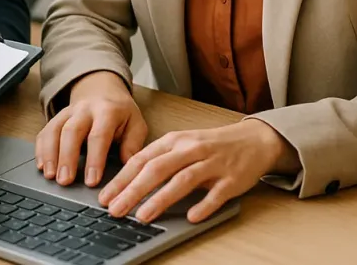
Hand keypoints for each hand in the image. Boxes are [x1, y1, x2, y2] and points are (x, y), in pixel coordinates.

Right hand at [35, 71, 147, 187]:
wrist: (103, 88)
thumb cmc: (121, 112)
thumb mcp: (135, 124)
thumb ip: (133, 145)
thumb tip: (129, 169)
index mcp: (107, 111)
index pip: (99, 135)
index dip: (95, 159)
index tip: (91, 181)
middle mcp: (85, 109)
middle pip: (72, 130)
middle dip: (67, 156)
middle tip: (65, 181)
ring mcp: (69, 112)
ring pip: (55, 129)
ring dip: (50, 153)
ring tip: (49, 175)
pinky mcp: (57, 117)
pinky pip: (45, 130)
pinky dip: (41, 148)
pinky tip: (41, 165)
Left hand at [98, 119, 300, 223]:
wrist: (251, 139)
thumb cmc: (210, 145)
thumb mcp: (181, 145)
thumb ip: (158, 159)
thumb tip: (128, 181)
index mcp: (174, 140)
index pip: (141, 159)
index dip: (122, 178)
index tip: (105, 196)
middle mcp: (190, 149)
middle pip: (156, 169)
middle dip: (133, 190)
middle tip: (116, 209)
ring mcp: (211, 163)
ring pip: (182, 180)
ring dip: (160, 199)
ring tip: (142, 216)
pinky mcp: (231, 179)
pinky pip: (215, 194)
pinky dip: (202, 205)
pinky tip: (190, 217)